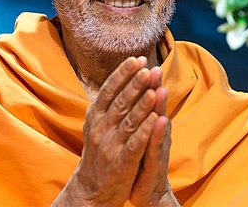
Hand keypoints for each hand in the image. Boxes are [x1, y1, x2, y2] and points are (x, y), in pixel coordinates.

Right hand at [53, 56, 161, 205]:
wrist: (91, 189)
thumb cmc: (99, 152)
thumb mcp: (97, 125)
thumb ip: (108, 104)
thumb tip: (121, 76)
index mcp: (95, 116)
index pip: (109, 89)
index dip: (123, 73)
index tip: (137, 58)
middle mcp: (99, 128)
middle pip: (119, 101)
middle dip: (134, 83)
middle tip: (148, 67)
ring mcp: (109, 145)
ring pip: (128, 121)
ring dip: (142, 104)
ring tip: (154, 88)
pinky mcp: (120, 162)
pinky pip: (134, 144)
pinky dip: (145, 131)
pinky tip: (156, 119)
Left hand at [130, 70, 178, 205]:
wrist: (145, 190)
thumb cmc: (139, 157)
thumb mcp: (136, 131)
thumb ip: (136, 111)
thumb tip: (129, 89)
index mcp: (148, 120)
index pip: (146, 96)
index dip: (143, 79)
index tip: (140, 58)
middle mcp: (155, 130)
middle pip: (155, 104)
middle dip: (153, 86)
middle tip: (153, 67)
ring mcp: (157, 145)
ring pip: (158, 122)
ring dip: (160, 105)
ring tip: (160, 88)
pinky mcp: (155, 161)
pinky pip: (156, 145)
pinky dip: (158, 132)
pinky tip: (160, 120)